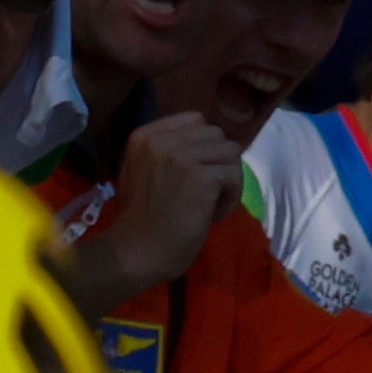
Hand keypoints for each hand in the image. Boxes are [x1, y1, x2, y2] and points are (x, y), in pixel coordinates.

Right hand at [69, 112, 244, 308]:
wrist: (136, 252)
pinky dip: (230, 200)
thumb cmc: (139, 221)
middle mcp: (162, 139)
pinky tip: (212, 216)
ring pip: (232, 154)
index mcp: (146, 135)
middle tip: (205, 194)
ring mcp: (182, 156)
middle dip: (218, 164)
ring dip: (228, 182)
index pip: (196, 120)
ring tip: (210, 206)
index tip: (196, 175)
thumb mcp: (142, 172)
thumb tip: (207, 148)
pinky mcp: (201, 177)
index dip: (205, 148)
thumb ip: (167, 153)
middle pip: (217, 135)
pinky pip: (235, 177)